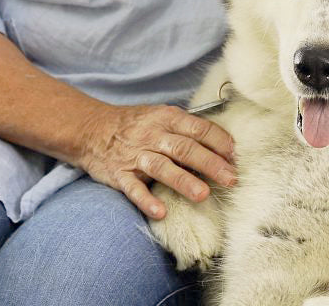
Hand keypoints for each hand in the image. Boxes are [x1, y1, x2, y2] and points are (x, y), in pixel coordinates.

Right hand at [78, 103, 236, 217]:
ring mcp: (136, 155)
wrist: (92, 128)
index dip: (218, 141)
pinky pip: (133, 188)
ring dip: (183, 181)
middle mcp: (153, 135)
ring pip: (162, 167)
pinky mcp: (119, 174)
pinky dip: (147, 200)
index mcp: (167, 118)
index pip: (198, 128)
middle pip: (185, 148)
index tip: (235, 155)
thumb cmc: (135, 124)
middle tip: (231, 178)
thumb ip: (186, 130)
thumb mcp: (161, 116)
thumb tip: (222, 147)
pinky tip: (161, 212)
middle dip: (210, 163)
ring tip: (203, 195)